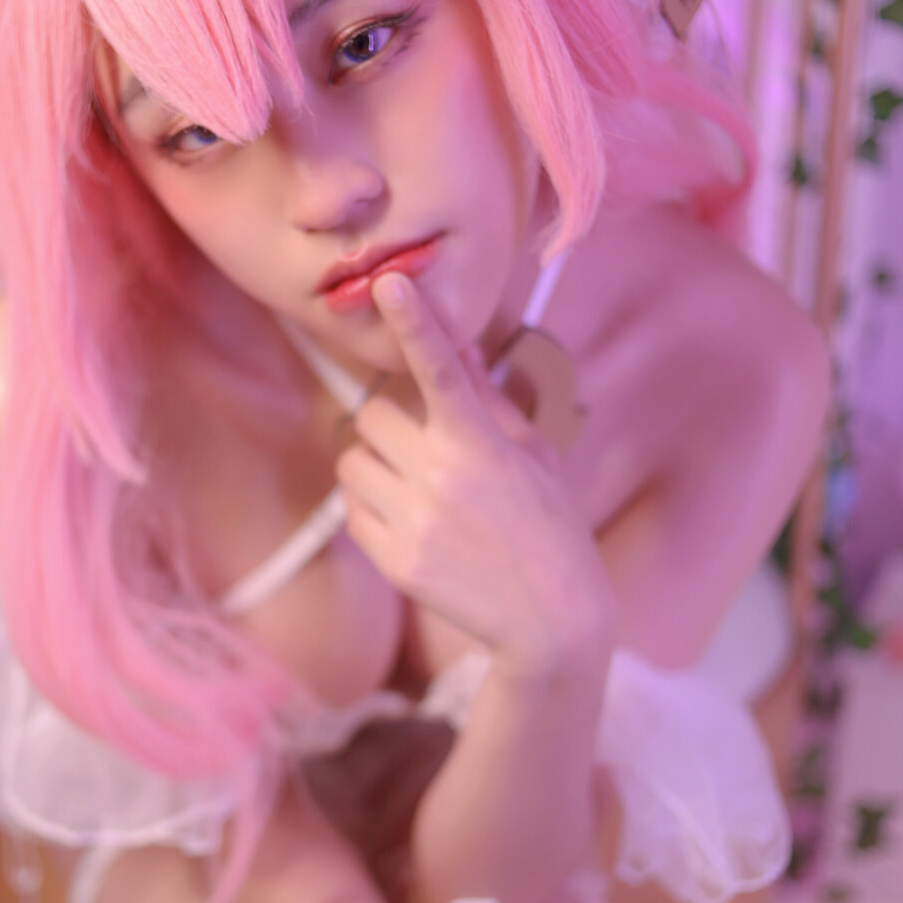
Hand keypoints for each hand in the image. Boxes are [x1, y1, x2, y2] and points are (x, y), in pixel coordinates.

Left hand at [335, 273, 615, 677]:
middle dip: (390, 421)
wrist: (550, 619)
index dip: (415, 323)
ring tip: (416, 486)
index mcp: (481, 445)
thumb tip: (457, 344)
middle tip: (421, 442)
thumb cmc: (548, 526)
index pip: (440, 370)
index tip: (391, 283)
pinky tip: (412, 522)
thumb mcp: (530, 455)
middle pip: (373, 413)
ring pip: (352, 460)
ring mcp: (414, 522)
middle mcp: (442, 479)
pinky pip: (351, 510)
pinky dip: (371, 508)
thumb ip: (485, 399)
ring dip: (375, 463)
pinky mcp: (394, 561)